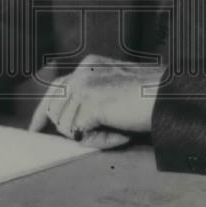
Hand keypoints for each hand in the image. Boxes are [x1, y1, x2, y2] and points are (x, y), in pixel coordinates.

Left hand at [29, 56, 162, 148]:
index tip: (34, 131)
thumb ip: (93, 98)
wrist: (171, 97)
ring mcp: (85, 86)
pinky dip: (103, 141)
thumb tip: (69, 124)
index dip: (42, 113)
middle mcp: (83, 72)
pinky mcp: (90, 102)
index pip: (56, 89)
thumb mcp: (117, 90)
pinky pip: (82, 136)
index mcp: (89, 65)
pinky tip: (122, 132)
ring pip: (67, 127)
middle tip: (103, 132)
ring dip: (92, 136)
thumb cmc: (152, 98)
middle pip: (56, 112)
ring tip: (121, 127)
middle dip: (72, 129)